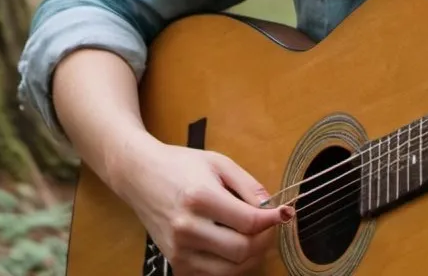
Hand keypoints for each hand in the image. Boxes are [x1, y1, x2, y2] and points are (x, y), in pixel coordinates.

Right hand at [115, 138, 291, 274]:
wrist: (141, 176)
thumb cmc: (182, 165)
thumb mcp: (220, 164)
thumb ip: (248, 186)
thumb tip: (272, 207)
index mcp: (201, 199)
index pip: (248, 222)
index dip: (273, 220)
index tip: (286, 213)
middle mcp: (188, 229)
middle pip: (241, 251)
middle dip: (265, 240)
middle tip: (273, 226)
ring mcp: (179, 251)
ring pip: (229, 270)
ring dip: (251, 257)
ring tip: (258, 238)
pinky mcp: (175, 264)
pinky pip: (213, 275)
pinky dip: (231, 266)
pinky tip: (236, 247)